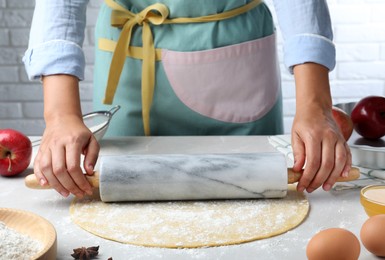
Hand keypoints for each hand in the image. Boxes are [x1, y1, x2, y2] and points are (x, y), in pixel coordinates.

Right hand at [35, 74, 99, 197]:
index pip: (74, 166)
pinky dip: (40, 177)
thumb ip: (93, 156)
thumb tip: (89, 172)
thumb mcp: (92, 140)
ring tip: (66, 193)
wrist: (62, 119)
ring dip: (56, 185)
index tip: (87, 189)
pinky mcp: (41, 150)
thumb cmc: (78, 131)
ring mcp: (47, 147)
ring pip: (47, 169)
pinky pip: (38, 165)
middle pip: (60, 170)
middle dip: (70, 186)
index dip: (80, 181)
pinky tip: (47, 185)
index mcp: (72, 141)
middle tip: (78, 193)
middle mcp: (58, 144)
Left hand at [291, 105, 350, 192]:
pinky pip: (348, 155)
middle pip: (326, 165)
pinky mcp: (343, 140)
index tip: (302, 185)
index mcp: (313, 136)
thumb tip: (298, 169)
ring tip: (325, 187)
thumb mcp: (295, 135)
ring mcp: (338, 139)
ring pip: (339, 162)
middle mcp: (328, 137)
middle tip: (311, 188)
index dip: (307, 177)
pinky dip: (346, 166)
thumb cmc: (304, 121)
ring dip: (333, 177)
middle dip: (318, 180)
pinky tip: (342, 175)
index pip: (312, 162)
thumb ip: (298, 152)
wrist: (315, 107)